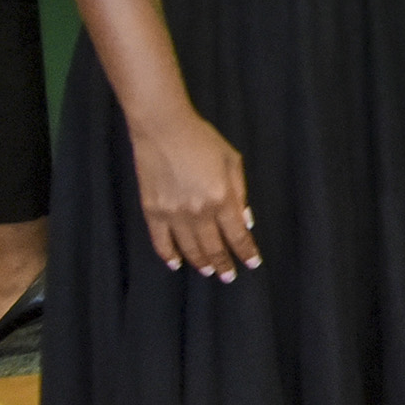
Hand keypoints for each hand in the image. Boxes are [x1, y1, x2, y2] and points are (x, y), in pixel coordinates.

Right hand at [132, 107, 260, 277]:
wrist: (163, 128)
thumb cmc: (202, 140)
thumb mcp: (232, 161)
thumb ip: (240, 193)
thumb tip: (245, 221)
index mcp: (221, 198)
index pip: (238, 234)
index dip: (246, 251)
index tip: (252, 263)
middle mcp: (198, 211)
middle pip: (213, 246)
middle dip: (224, 263)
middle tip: (229, 276)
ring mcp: (172, 213)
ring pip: (188, 247)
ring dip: (200, 261)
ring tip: (208, 271)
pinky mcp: (151, 210)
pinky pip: (160, 240)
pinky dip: (168, 254)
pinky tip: (175, 263)